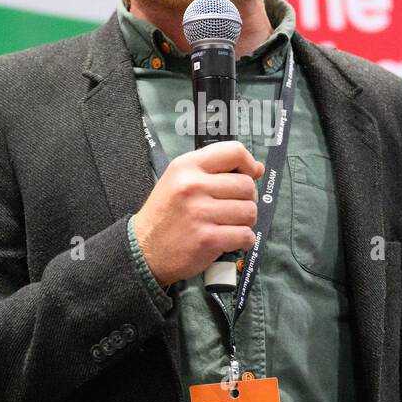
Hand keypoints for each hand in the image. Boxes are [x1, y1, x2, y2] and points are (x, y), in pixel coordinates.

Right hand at [132, 141, 264, 288]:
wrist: (144, 250)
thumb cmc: (166, 214)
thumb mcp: (179, 180)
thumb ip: (214, 171)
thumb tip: (257, 169)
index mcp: (187, 166)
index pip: (234, 152)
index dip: (248, 164)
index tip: (249, 175)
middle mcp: (193, 186)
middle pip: (247, 186)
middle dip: (247, 199)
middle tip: (233, 209)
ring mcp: (200, 213)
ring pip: (249, 211)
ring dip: (245, 222)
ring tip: (228, 225)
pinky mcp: (208, 239)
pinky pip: (245, 235)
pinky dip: (243, 241)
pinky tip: (230, 240)